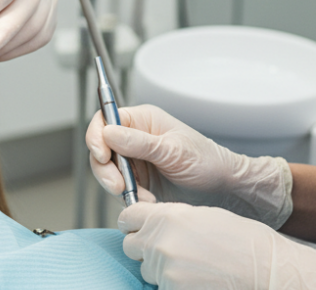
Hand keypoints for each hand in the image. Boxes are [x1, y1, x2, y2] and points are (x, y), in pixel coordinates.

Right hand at [86, 104, 291, 228]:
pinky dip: (128, 197)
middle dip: (104, 168)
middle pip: (101, 147)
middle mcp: (133, 137)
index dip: (96, 136)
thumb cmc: (206, 161)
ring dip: (116, 185)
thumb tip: (108, 132)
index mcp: (141, 120)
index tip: (101, 155)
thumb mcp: (173, 151)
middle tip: (117, 186)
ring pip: (107, 170)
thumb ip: (139, 143)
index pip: (104, 120)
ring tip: (140, 197)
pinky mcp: (138, 180)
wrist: (224, 189)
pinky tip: (148, 202)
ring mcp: (134, 159)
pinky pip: (120, 187)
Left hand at [119, 201, 315, 288]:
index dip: (132, 223)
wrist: (266, 270)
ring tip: (189, 267)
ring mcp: (165, 271)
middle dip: (142, 248)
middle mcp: (159, 242)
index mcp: (165, 216)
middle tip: (165, 250)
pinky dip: (173, 285)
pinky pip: (161, 287)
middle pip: (130, 245)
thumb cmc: (239, 239)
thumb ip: (168, 218)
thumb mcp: (199, 215)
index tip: (136, 227)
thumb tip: (149, 224)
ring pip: (146, 270)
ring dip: (159, 269)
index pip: (126, 217)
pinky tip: (195, 280)